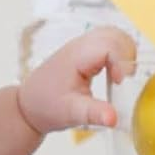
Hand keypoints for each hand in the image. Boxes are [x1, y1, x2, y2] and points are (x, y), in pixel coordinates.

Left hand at [17, 27, 136, 135]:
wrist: (28, 105)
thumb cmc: (47, 107)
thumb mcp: (72, 113)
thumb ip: (94, 114)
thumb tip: (114, 119)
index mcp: (76, 57)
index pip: (108, 46)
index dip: (121, 61)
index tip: (119, 82)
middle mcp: (79, 46)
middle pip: (113, 35)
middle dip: (126, 54)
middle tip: (122, 79)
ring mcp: (81, 46)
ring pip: (112, 35)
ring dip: (124, 52)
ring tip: (120, 75)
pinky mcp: (85, 51)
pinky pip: (107, 42)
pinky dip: (118, 53)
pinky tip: (114, 72)